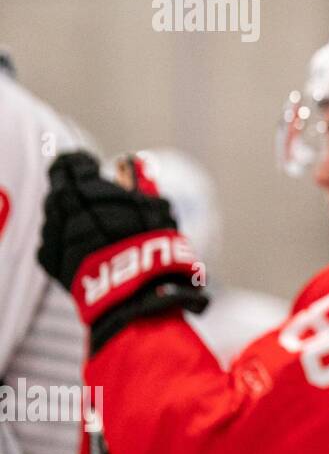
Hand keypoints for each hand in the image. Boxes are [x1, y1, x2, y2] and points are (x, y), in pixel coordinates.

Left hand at [38, 151, 207, 351]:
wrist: (132, 290)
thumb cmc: (151, 245)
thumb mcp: (156, 207)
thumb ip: (140, 187)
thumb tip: (134, 173)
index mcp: (86, 186)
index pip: (71, 163)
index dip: (82, 165)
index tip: (93, 169)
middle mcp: (62, 206)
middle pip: (60, 188)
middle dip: (76, 191)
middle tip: (94, 201)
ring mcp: (52, 232)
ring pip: (55, 216)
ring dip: (71, 218)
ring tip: (95, 231)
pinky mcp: (48, 258)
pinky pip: (53, 241)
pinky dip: (67, 242)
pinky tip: (87, 250)